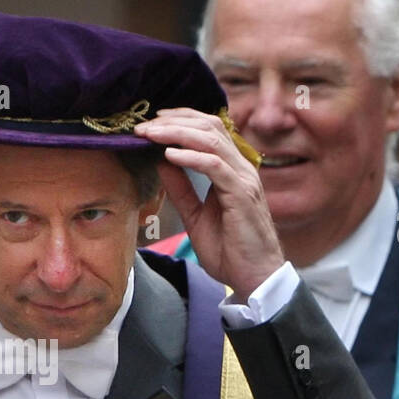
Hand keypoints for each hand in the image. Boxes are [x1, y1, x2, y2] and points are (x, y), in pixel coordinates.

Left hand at [134, 107, 284, 301]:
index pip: (208, 130)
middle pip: (209, 127)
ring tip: (150, 134)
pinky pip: (215, 167)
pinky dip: (191, 157)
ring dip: (177, 133)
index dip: (180, 120)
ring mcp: (243, 179)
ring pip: (211, 141)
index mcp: (231, 170)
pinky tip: (169, 155)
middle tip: (144, 125)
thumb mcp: (195, 215)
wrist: (254, 278)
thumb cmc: (229, 250)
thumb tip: (160, 162)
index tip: (151, 122)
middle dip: (174, 121)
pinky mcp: (242, 195)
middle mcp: (240, 168)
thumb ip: (181, 189)